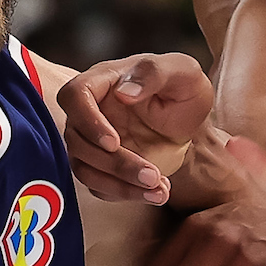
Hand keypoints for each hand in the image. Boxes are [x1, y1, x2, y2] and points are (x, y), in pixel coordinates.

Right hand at [58, 53, 214, 204]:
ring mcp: (92, 141)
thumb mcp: (182, 71)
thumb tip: (123, 92)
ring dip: (120, 185)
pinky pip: (100, 186)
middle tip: (153, 175)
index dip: (87, 122)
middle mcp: (91, 111)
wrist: (190, 120)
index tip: (114, 142)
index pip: (74, 96)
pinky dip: (126, 193)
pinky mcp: (102, 165)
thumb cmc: (184, 88)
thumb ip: (154, 74)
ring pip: (86, 169)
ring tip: (159, 189)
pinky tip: (156, 192)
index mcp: (103, 81)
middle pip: (78, 142)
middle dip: (115, 164)